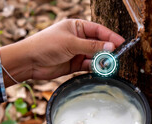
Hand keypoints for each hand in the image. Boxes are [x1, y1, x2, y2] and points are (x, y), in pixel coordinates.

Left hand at [0, 19, 124, 86]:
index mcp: (76, 27)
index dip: (110, 36)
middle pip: (98, 43)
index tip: (121, 43)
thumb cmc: (46, 45)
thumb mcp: (71, 43)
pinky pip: (89, 65)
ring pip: (95, 55)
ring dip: (102, 60)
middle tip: (118, 56)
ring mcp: (76, 52)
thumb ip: (91, 46)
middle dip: (108, 50)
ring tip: (110, 65)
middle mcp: (78, 39)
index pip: (98, 30)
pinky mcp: (74, 64)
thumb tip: (111, 47)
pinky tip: (101, 69)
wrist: (29, 62)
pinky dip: (95, 68)